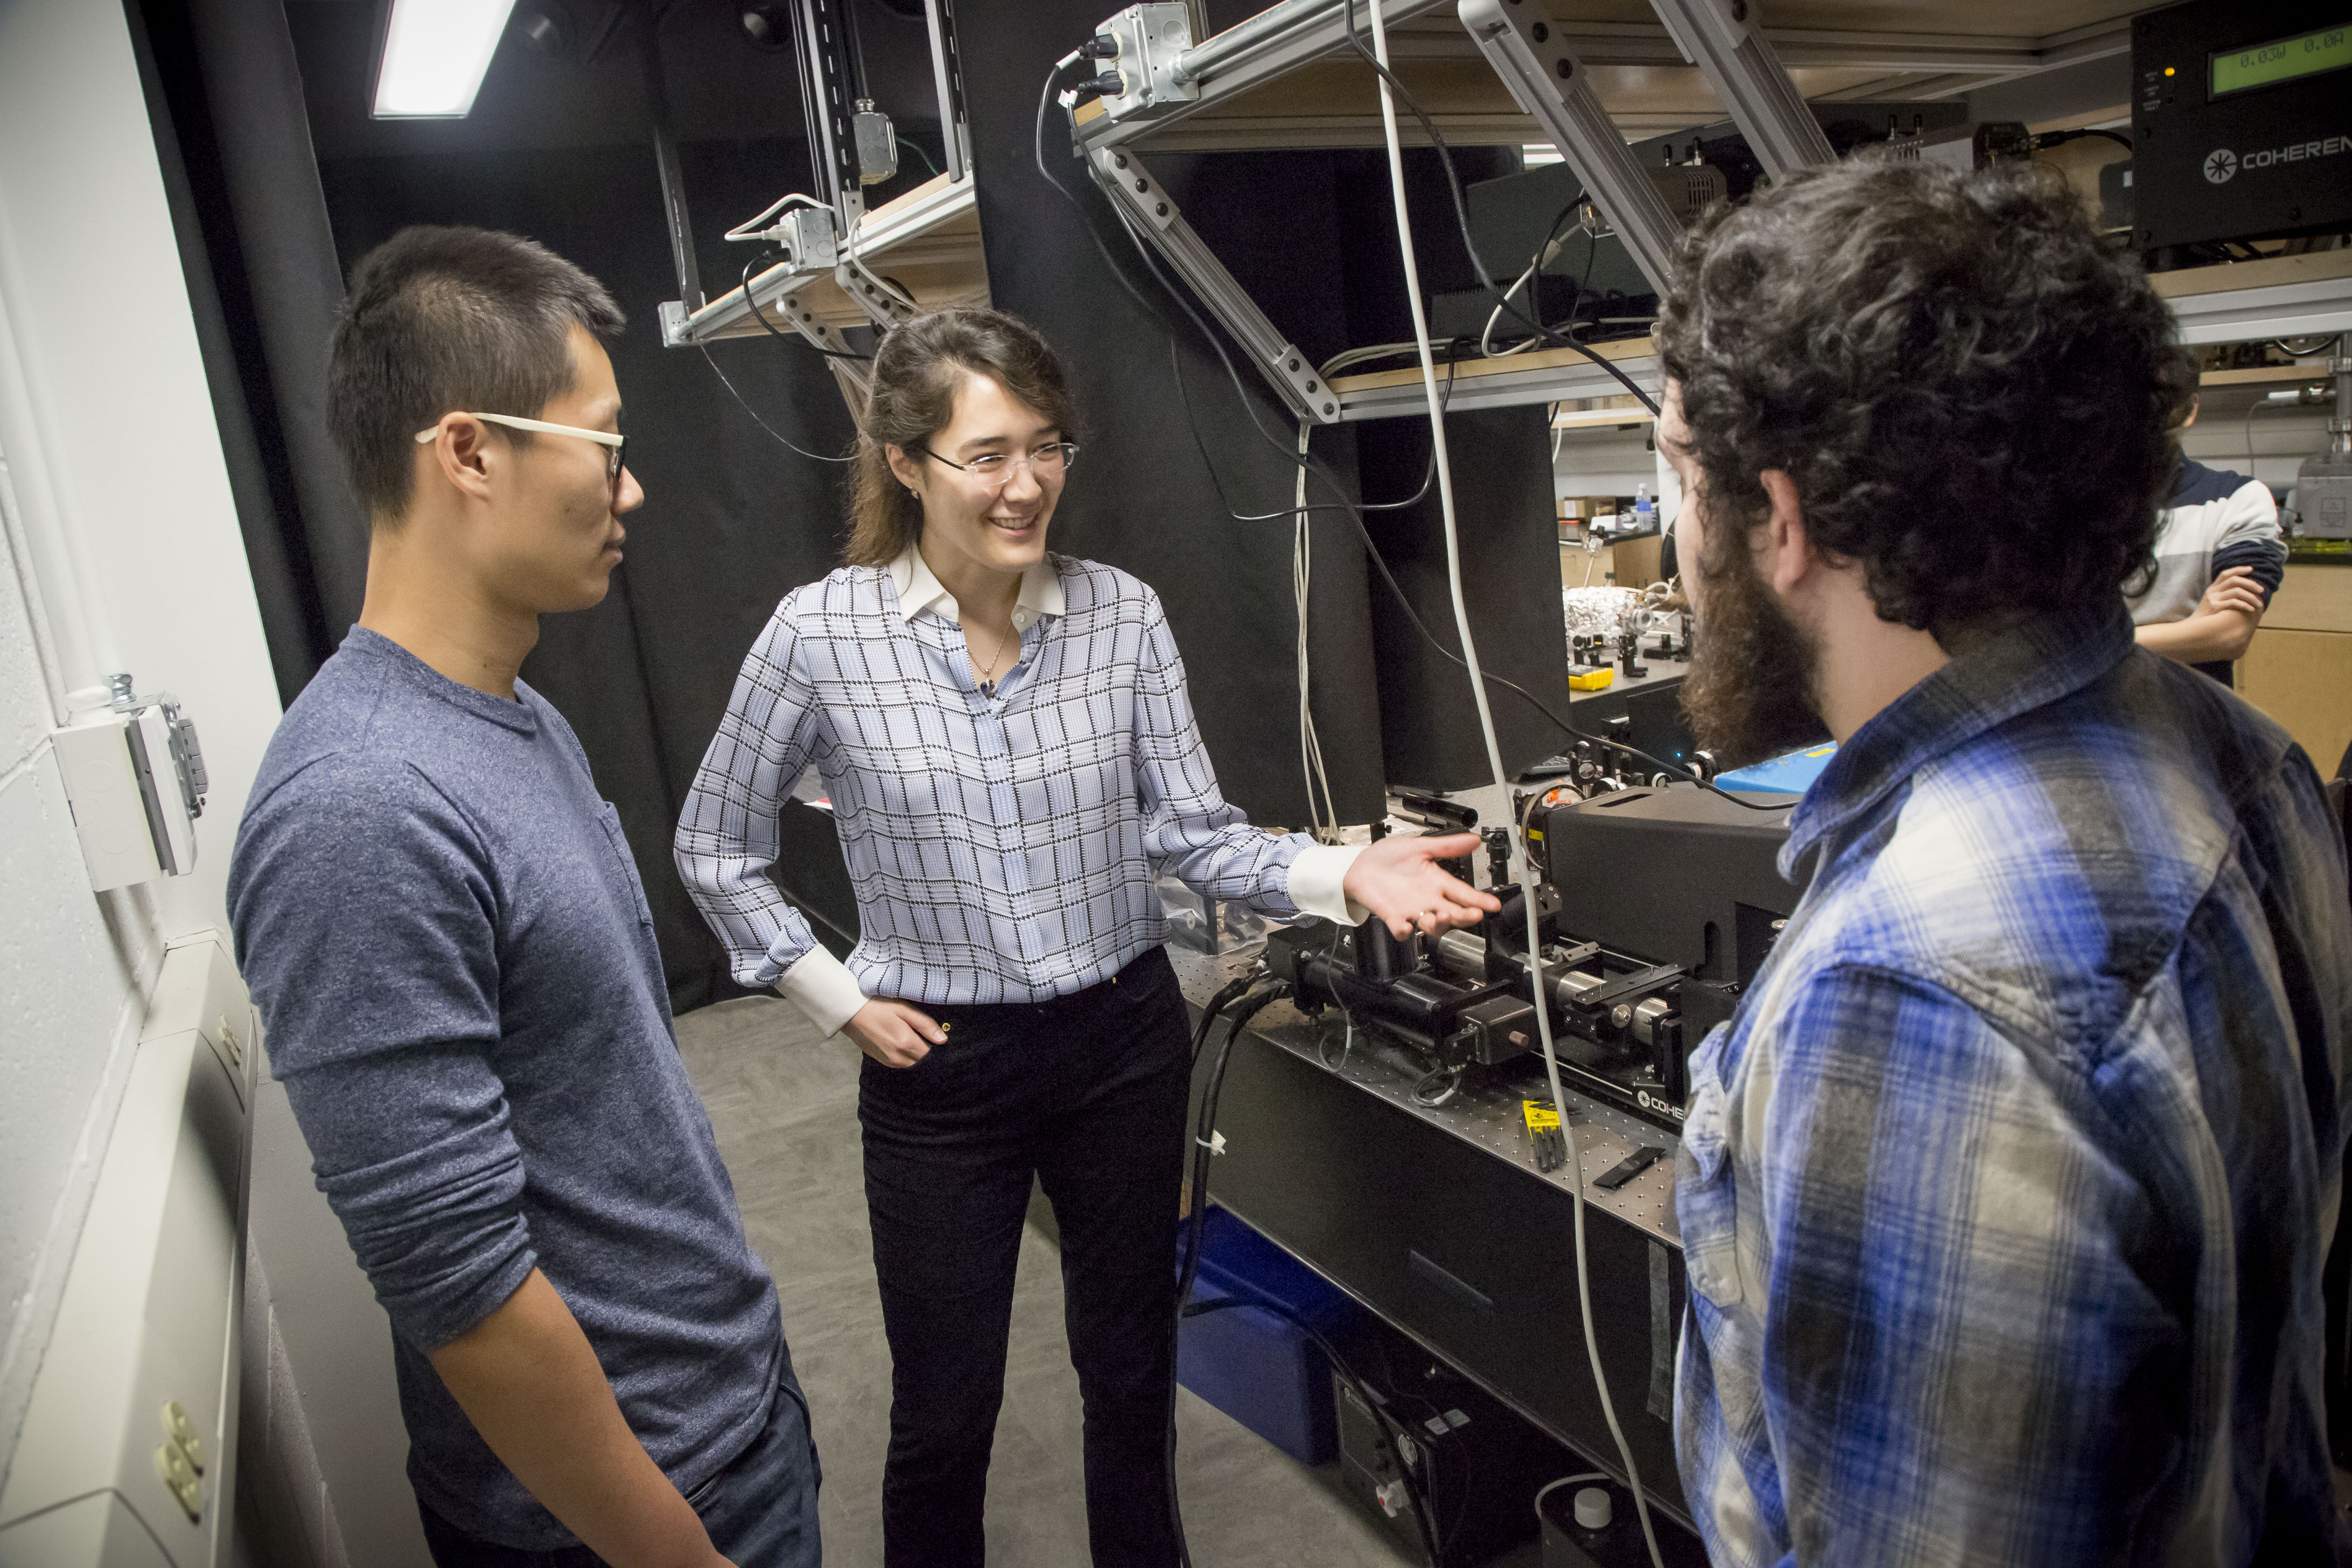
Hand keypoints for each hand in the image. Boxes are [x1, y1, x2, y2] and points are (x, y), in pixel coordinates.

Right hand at [843, 999, 945, 1067]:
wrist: (851, 1012)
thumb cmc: (878, 1006)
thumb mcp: (904, 1009)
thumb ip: (924, 1025)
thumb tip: (943, 1039)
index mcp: (906, 1042)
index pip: (931, 1053)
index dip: (935, 1045)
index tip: (934, 1036)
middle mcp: (898, 1056)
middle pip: (922, 1061)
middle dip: (926, 1051)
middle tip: (923, 1035)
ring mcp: (889, 1061)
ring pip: (912, 1064)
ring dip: (916, 1055)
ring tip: (912, 1037)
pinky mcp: (882, 1061)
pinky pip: (901, 1064)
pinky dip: (906, 1056)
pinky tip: (902, 1043)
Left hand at [1342, 832, 1502, 939]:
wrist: (1361, 865)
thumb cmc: (1389, 856)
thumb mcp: (1420, 846)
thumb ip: (1447, 846)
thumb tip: (1473, 839)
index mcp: (1437, 881)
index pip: (1463, 893)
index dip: (1479, 899)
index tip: (1493, 904)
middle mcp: (1428, 899)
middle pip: (1453, 913)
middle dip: (1465, 916)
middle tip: (1474, 914)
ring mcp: (1411, 909)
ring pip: (1431, 925)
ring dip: (1438, 924)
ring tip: (1443, 916)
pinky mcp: (1392, 915)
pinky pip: (1400, 928)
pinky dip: (1403, 930)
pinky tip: (1406, 927)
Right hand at [2194, 566, 2265, 619]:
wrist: (2194, 628)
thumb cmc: (2208, 616)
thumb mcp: (2212, 601)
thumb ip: (2223, 594)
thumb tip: (2244, 590)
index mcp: (2213, 588)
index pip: (2226, 573)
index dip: (2239, 569)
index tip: (2251, 569)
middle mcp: (2212, 591)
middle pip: (2234, 580)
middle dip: (2251, 584)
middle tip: (2262, 590)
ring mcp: (2213, 598)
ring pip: (2237, 591)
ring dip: (2251, 596)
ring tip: (2259, 604)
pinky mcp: (2215, 607)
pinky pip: (2233, 603)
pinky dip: (2245, 605)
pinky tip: (2251, 609)